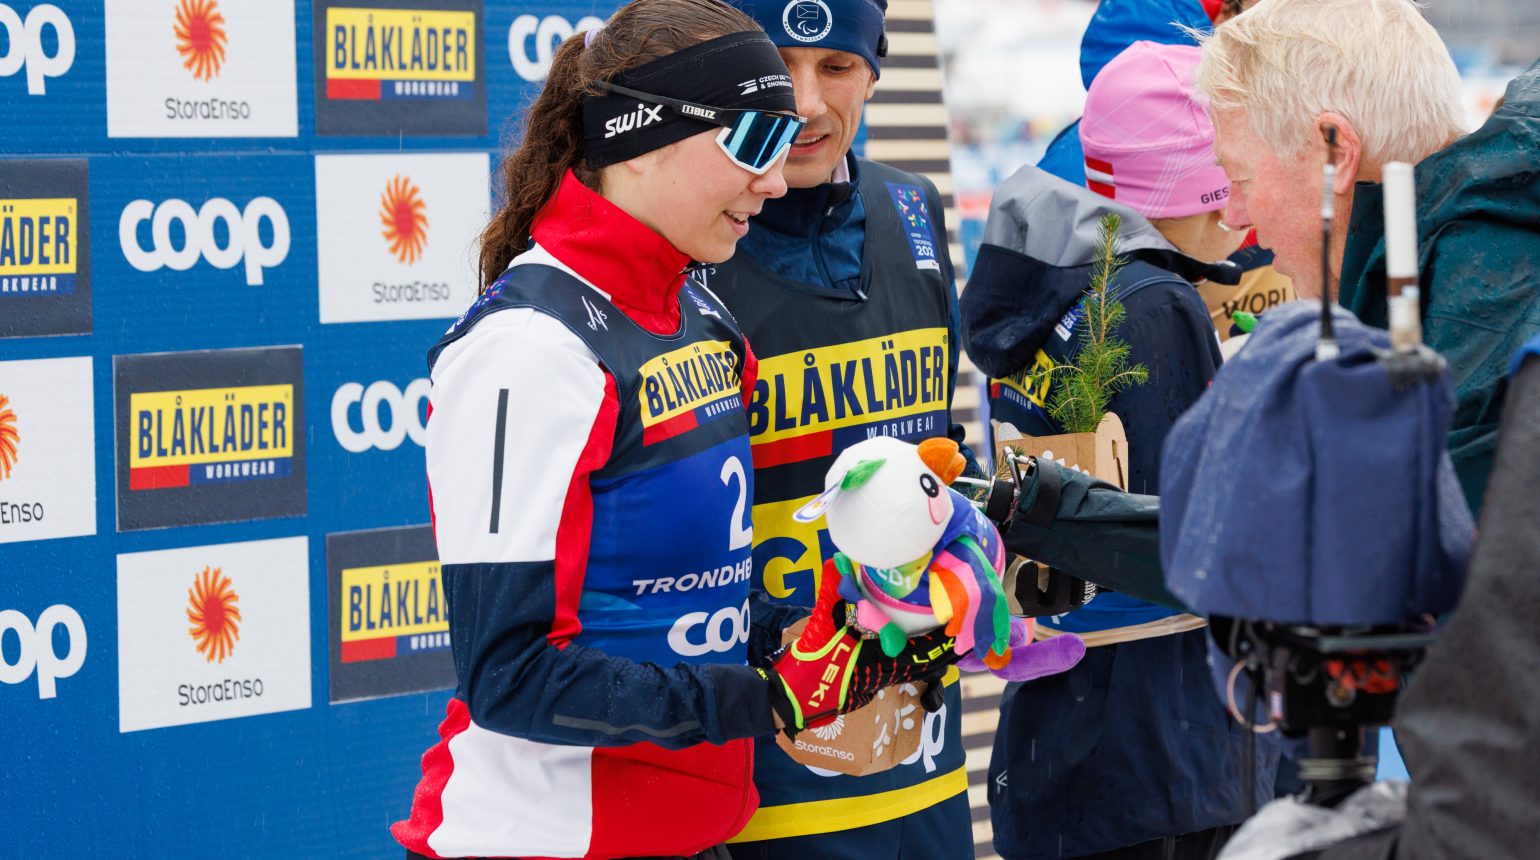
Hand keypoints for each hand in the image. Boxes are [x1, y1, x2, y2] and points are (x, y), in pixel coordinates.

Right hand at [761, 560, 966, 736]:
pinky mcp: (868, 688)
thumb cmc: (810, 664)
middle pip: (926, 665)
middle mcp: (885, 676)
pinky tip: (910, 648)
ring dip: (929, 656)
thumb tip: (838, 560)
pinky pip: (900, 673)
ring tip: (945, 638)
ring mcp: (877, 685)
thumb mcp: (822, 624)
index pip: (924, 652)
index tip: (963, 627)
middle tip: (962, 629)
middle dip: (944, 649)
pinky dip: (912, 660)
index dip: (945, 642)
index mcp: (881, 662)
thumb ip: (833, 591)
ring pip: (914, 671)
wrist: (791, 697)